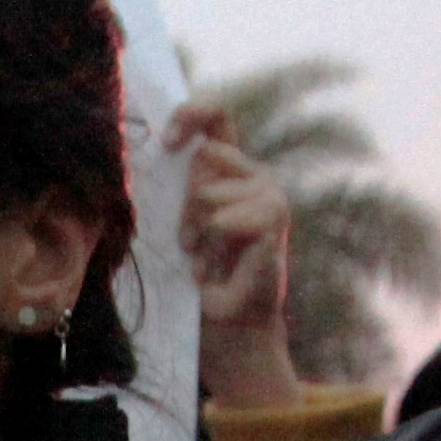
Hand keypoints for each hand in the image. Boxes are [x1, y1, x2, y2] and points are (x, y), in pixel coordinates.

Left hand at [166, 99, 297, 408]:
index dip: (190, 114)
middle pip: (206, 155)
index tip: (166, 143)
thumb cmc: (199, 276)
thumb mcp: (178, 222)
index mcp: (231, 170)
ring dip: (196, 226)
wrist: (228, 326)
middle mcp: (255, 177)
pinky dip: (216, 240)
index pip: (215, 117)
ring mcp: (270, 197)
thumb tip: (169, 146)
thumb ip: (180, 183)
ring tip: (204, 256)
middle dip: (185, 197)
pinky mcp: (274, 222)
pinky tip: (220, 264)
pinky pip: (227, 217)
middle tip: (190, 241)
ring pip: (209, 190)